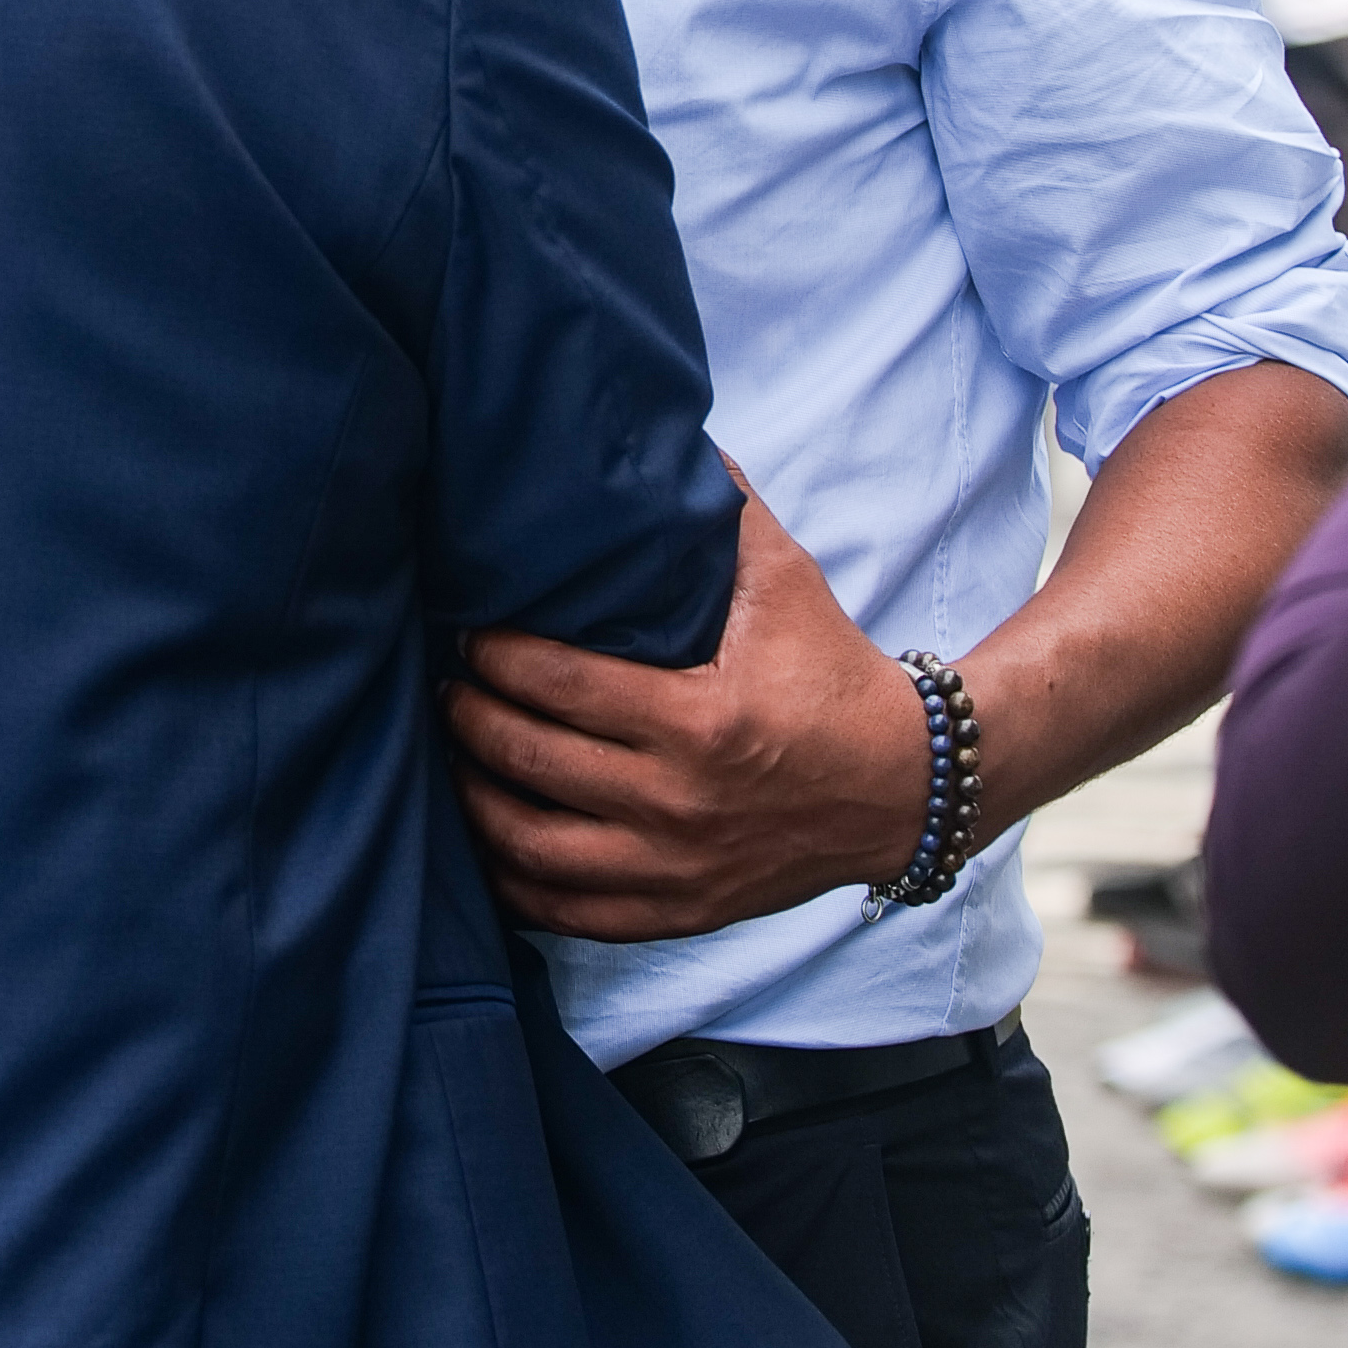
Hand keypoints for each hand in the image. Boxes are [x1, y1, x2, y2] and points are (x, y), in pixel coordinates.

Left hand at [449, 473, 928, 937]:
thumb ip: (724, 509)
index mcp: (701, 720)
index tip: (469, 633)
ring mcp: (675, 868)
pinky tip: (485, 842)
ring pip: (532, 846)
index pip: (560, 686)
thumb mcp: (787, 581)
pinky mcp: (679, 912)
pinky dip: (514, 882)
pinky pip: (568, 913)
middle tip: (444, 684)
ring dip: (474, 799)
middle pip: (531, 759)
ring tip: (450, 756)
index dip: (497, 656)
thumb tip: (672, 433)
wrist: (902, 785)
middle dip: (470, 716)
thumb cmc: (832, 673)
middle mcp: (680, 803)